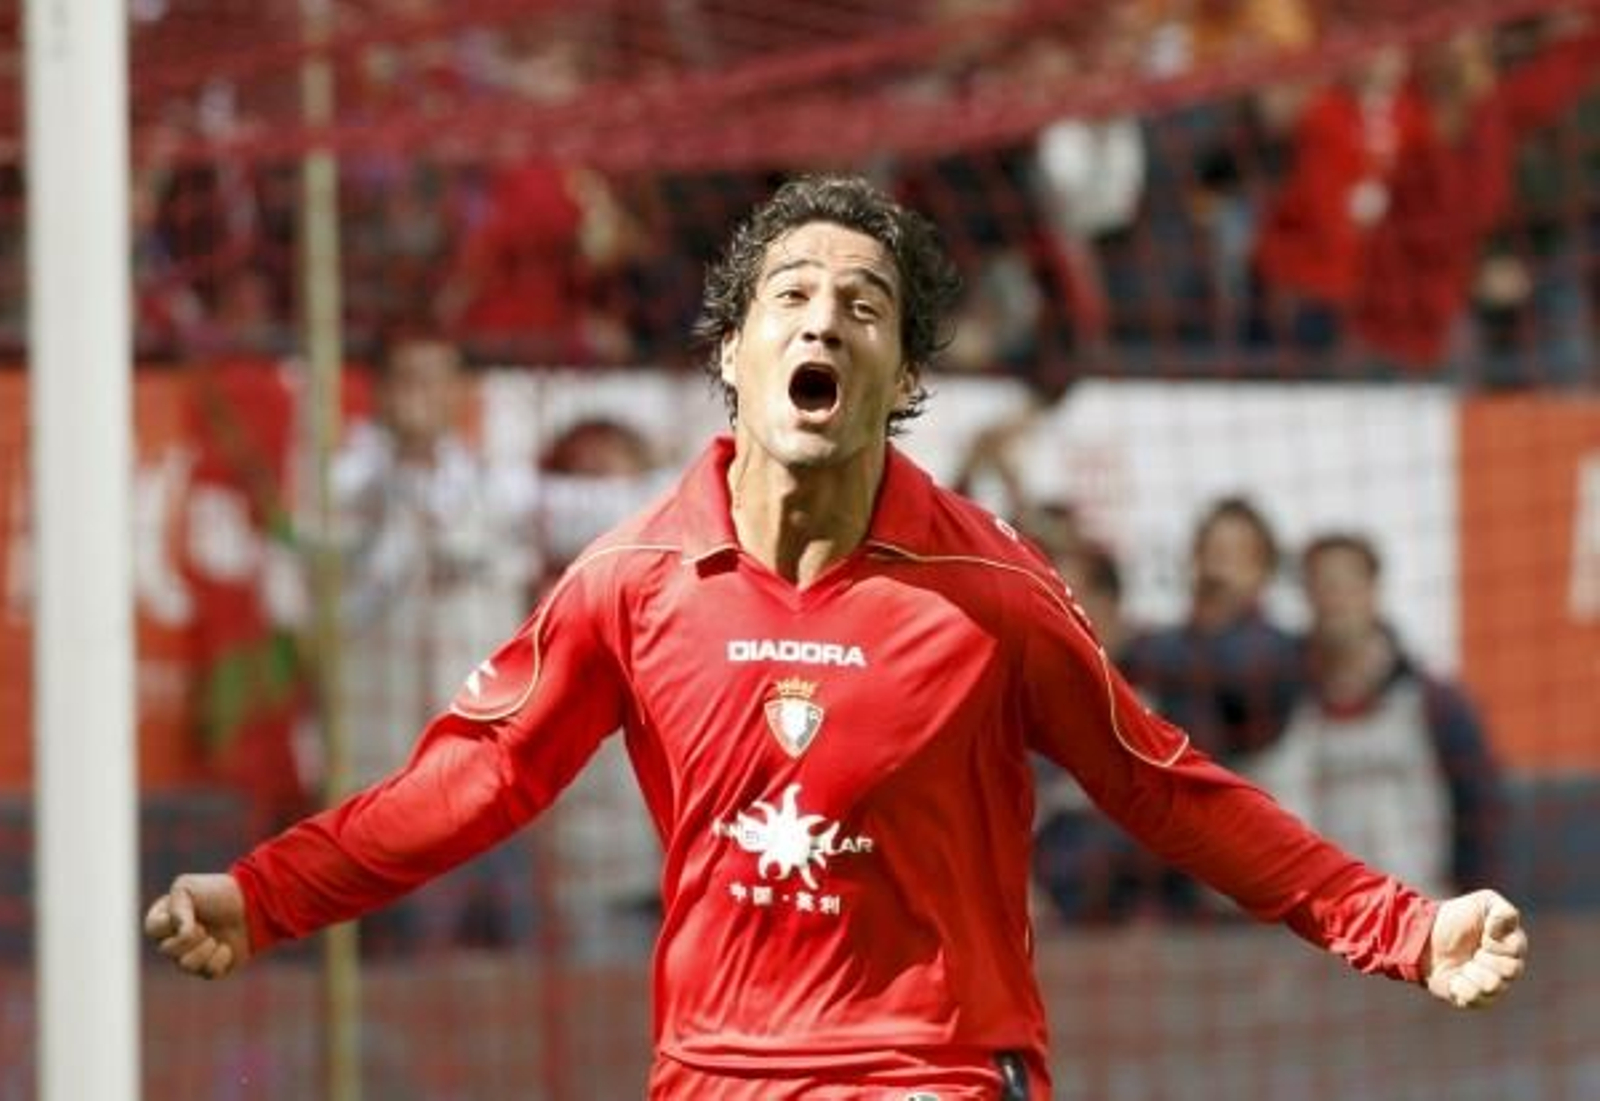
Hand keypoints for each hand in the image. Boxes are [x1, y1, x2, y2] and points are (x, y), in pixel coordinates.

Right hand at [143, 873, 252, 979]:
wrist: (253, 904)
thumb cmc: (218, 892)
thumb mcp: (188, 888)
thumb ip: (175, 907)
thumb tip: (181, 933)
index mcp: (165, 919)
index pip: (152, 929)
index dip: (170, 922)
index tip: (188, 910)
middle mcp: (174, 941)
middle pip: (167, 951)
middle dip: (191, 936)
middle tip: (205, 925)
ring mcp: (191, 956)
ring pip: (185, 965)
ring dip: (205, 948)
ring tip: (216, 937)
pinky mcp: (211, 969)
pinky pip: (208, 973)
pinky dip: (221, 958)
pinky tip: (227, 947)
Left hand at [1422, 889, 1526, 1008]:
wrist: (1424, 936)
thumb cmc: (1456, 917)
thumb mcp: (1484, 902)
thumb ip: (1504, 911)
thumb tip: (1503, 932)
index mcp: (1513, 948)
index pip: (1517, 951)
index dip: (1496, 941)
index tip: (1484, 933)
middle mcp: (1506, 969)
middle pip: (1511, 971)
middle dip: (1486, 957)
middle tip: (1473, 950)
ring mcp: (1491, 986)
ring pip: (1492, 985)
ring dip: (1472, 971)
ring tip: (1463, 963)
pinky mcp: (1474, 1000)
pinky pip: (1474, 998)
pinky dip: (1461, 985)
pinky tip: (1454, 977)